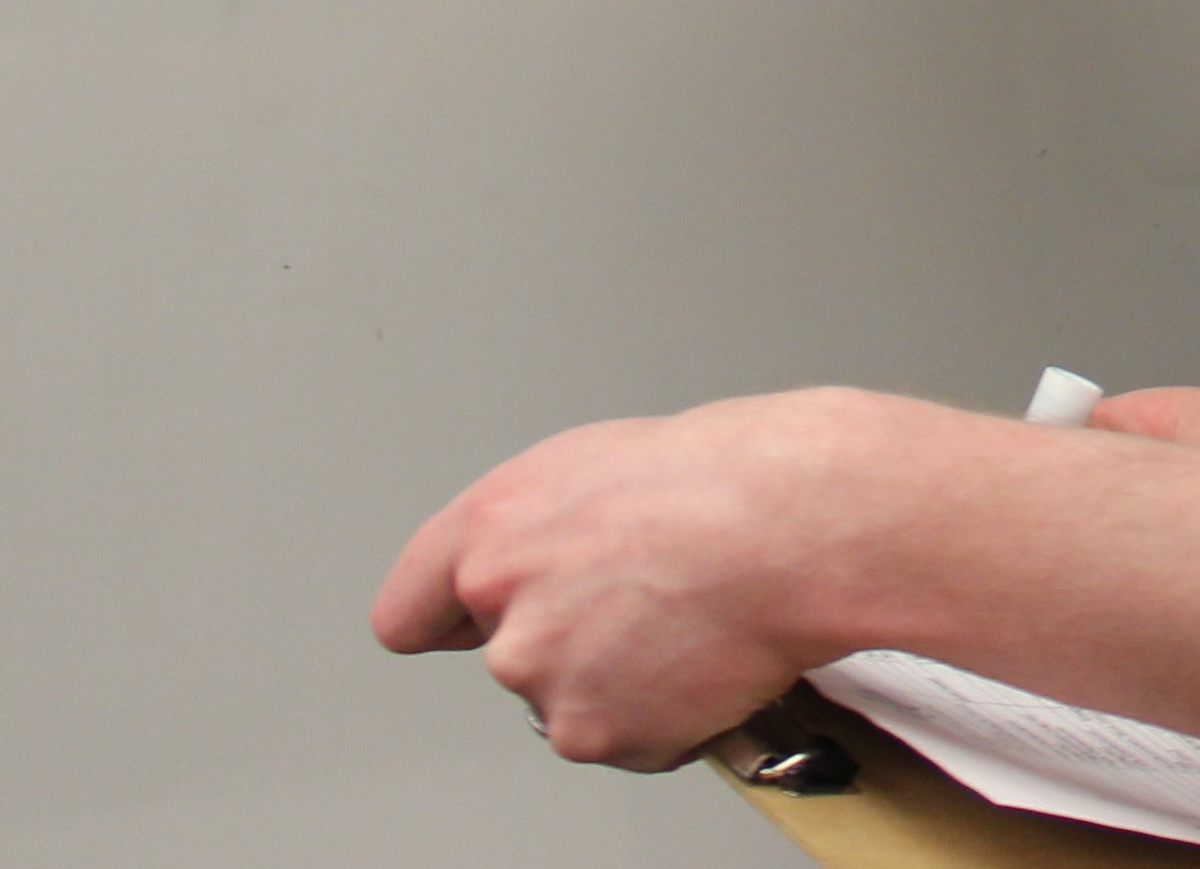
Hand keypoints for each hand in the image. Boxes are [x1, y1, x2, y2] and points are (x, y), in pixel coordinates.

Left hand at [370, 392, 874, 768]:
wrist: (791, 527)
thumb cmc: (721, 476)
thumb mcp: (599, 462)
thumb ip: (537, 526)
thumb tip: (538, 558)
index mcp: (492, 527)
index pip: (408, 612)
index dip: (440, 619)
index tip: (457, 627)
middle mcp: (502, 608)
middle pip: (507, 653)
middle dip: (565, 634)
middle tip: (640, 595)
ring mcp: (545, 680)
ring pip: (568, 695)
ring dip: (615, 676)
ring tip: (683, 616)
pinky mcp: (596, 734)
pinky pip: (620, 736)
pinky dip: (660, 712)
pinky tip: (700, 656)